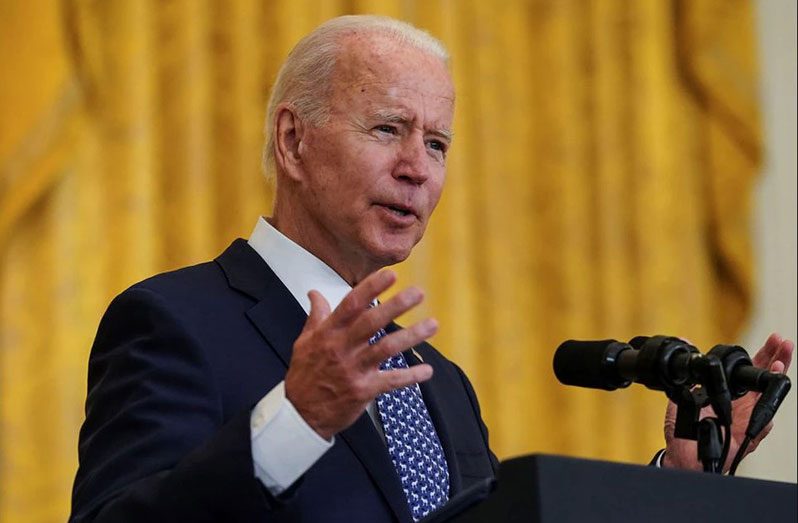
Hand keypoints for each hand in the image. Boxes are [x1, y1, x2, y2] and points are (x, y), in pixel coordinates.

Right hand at [284, 270, 436, 439]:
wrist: (300, 414)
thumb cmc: (304, 375)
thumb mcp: (304, 341)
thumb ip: (316, 316)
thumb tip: (315, 293)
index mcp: (328, 333)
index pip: (351, 304)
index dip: (371, 288)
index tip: (390, 275)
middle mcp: (341, 348)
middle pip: (371, 322)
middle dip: (396, 305)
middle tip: (418, 293)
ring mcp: (353, 370)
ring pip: (386, 348)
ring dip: (412, 335)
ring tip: (433, 324)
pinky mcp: (363, 390)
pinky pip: (391, 381)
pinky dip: (411, 376)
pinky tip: (427, 370)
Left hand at [662, 333, 793, 470]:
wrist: (682, 455)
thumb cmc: (686, 429)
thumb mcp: (684, 394)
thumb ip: (689, 373)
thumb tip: (684, 344)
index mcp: (730, 392)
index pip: (750, 369)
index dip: (763, 354)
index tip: (774, 339)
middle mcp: (743, 404)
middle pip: (765, 378)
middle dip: (778, 359)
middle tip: (785, 343)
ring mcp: (747, 419)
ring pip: (768, 398)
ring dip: (774, 381)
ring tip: (779, 364)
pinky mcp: (747, 437)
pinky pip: (762, 425)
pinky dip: (766, 412)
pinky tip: (769, 397)